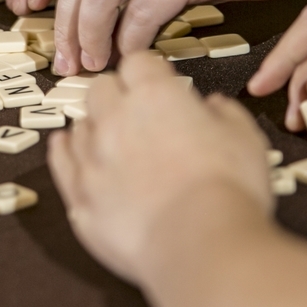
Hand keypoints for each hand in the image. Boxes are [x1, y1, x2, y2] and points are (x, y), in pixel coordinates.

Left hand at [48, 52, 272, 283]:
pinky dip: (64, 152)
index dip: (149, 72)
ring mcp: (92, 158)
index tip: (158, 82)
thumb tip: (214, 106)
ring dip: (95, 128)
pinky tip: (65, 147)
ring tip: (111, 140)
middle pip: (101, 89)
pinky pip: (60, 162)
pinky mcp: (80, 195)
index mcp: (155, 96)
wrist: (199, 243)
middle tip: (135, 112)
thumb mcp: (245, 139)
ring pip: (80, 125)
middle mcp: (115, 119)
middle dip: (117, 95)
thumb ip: (225, 115)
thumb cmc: (227, 190)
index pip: (138, 62)